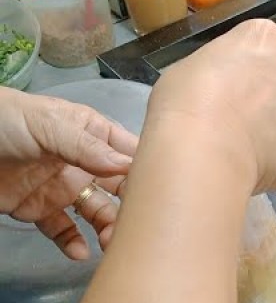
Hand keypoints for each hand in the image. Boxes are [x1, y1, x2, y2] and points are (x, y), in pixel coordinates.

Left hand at [0, 87, 137, 259]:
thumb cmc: (9, 120)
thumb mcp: (49, 125)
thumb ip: (86, 146)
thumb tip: (126, 166)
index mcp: (93, 135)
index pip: (130, 152)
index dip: (148, 169)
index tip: (162, 189)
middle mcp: (86, 162)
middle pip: (120, 188)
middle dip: (131, 206)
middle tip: (137, 224)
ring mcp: (65, 187)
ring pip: (97, 212)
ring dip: (106, 227)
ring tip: (109, 241)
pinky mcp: (41, 209)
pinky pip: (63, 229)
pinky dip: (72, 242)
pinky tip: (78, 252)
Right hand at [147, 19, 275, 193]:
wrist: (204, 153)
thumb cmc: (186, 101)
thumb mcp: (189, 67)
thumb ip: (219, 68)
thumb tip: (222, 85)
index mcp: (264, 38)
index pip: (261, 42)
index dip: (244, 65)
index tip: (228, 82)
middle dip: (268, 92)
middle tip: (238, 114)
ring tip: (247, 144)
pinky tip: (254, 162)